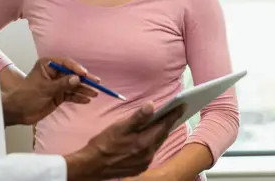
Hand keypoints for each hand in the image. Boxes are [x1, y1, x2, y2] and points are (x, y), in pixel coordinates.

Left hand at [2, 57, 99, 125]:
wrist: (17, 111)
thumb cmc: (26, 95)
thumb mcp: (45, 88)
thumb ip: (62, 84)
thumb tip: (78, 78)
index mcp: (48, 65)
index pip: (66, 63)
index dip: (77, 68)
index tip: (85, 74)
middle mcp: (54, 73)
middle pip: (72, 75)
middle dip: (84, 79)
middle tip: (96, 83)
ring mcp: (57, 85)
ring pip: (73, 86)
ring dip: (84, 89)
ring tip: (94, 94)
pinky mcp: (58, 96)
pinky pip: (71, 95)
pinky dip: (78, 97)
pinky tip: (86, 100)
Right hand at [65, 102, 184, 180]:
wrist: (92, 166)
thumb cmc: (104, 144)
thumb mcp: (119, 127)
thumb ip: (137, 117)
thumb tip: (152, 105)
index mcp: (144, 142)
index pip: (163, 125)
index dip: (173, 115)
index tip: (182, 106)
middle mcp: (148, 154)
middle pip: (162, 135)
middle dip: (168, 122)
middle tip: (175, 111)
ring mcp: (144, 162)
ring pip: (156, 143)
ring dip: (160, 132)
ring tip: (163, 121)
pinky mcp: (139, 167)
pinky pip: (150, 152)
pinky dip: (152, 142)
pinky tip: (148, 136)